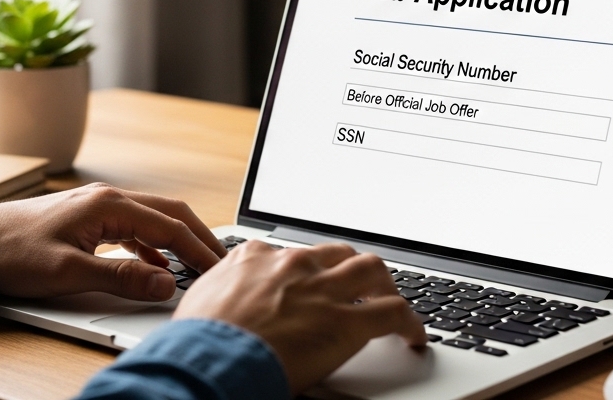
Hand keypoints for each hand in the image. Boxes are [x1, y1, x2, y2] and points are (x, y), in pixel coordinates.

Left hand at [0, 183, 225, 300]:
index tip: (219, 270)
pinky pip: (133, 227)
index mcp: (108, 205)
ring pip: (152, 218)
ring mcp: (97, 206)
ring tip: (197, 263)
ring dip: (177, 240)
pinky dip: (152, 244)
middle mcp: (107, 198)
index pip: (170, 226)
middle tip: (222, 261)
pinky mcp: (87, 218)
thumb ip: (121, 278)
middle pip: (169, 213)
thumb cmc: (13, 253)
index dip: (199, 250)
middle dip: (199, 237)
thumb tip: (164, 282)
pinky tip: (155, 264)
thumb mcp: (69, 273)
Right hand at [173, 241, 426, 394]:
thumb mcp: (202, 299)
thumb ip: (223, 289)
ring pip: (372, 268)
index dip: (308, 269)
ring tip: (390, 301)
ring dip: (385, 285)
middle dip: (352, 268)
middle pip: (338, 251)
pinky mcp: (346, 322)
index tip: (312, 282)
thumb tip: (221, 298)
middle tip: (360, 287)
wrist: (210, 359)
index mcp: (256, 257)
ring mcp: (323, 290)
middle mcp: (294, 264)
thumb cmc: (199, 340)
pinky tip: (413, 336)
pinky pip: (393, 312)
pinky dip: (410, 323)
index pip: (293, 253)